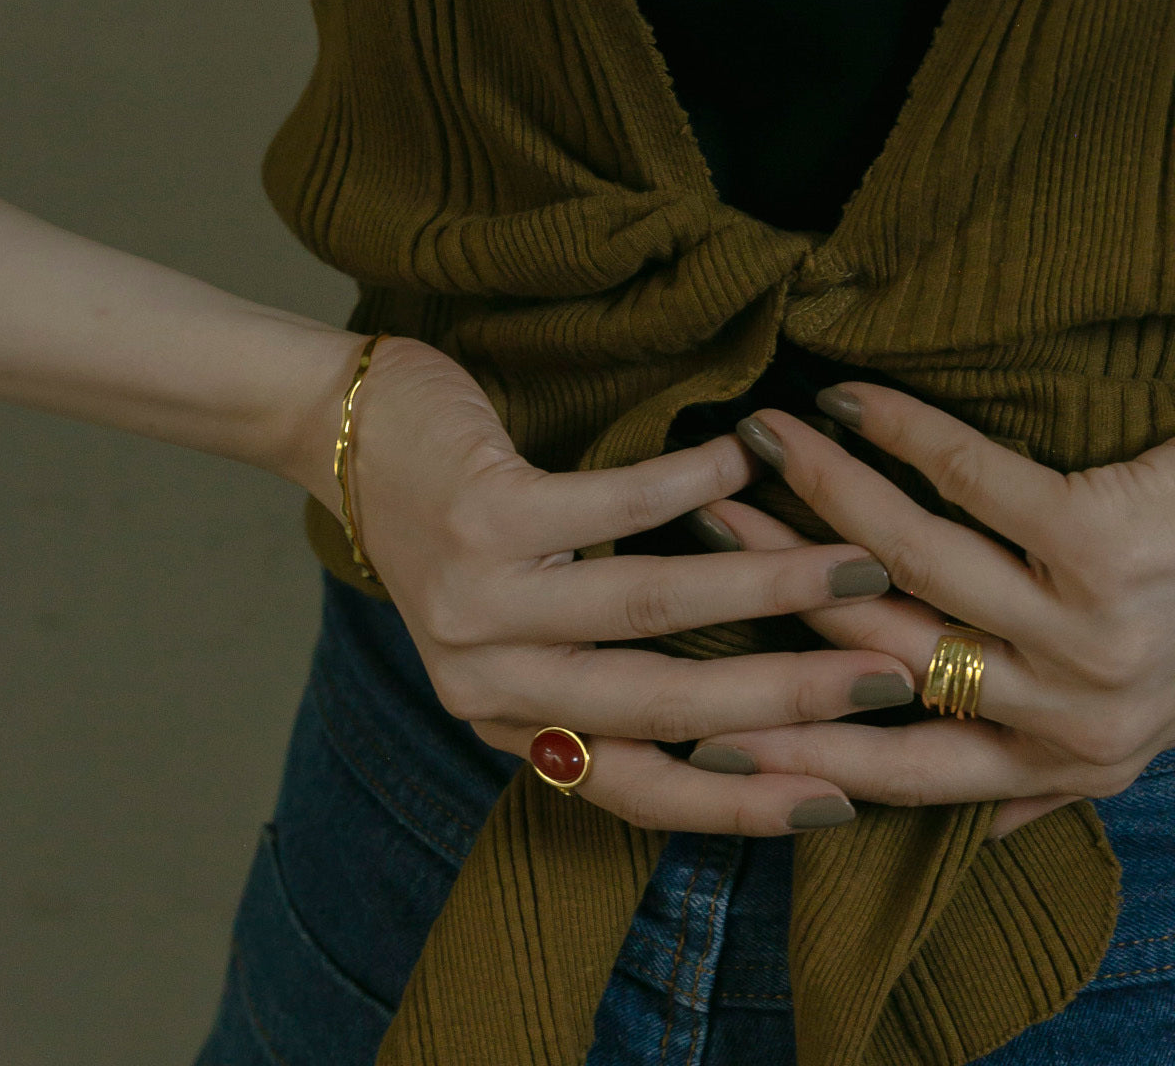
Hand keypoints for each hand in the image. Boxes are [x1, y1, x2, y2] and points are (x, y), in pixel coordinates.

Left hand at [304, 336, 917, 833]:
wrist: (349, 437)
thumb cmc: (460, 530)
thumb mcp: (523, 626)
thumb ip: (600, 668)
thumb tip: (744, 708)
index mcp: (507, 720)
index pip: (638, 785)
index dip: (741, 800)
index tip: (839, 798)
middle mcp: (488, 680)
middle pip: (661, 706)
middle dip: (790, 699)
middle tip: (890, 677)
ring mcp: (480, 600)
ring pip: (649, 607)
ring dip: (765, 589)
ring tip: (853, 564)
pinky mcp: (483, 516)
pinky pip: (612, 506)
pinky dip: (692, 485)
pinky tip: (746, 461)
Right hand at [689, 382, 1174, 838]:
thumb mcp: (1114, 733)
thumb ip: (1027, 777)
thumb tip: (922, 812)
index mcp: (1060, 762)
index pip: (896, 773)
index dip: (794, 752)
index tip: (706, 727)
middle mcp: (1068, 717)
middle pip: (871, 649)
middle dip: (772, 583)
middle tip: (701, 523)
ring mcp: (1086, 637)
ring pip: (904, 559)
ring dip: (816, 491)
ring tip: (758, 440)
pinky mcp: (1106, 548)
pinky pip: (969, 480)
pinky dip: (898, 433)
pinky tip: (848, 401)